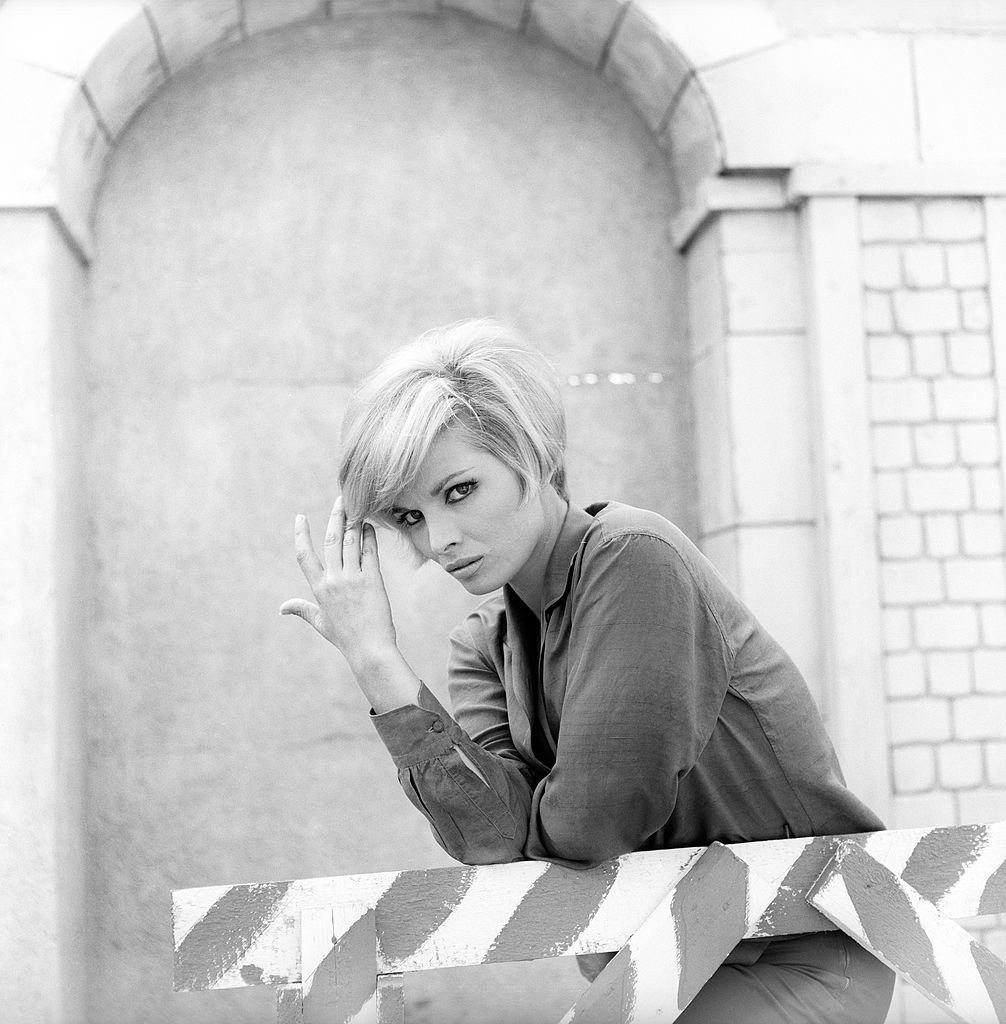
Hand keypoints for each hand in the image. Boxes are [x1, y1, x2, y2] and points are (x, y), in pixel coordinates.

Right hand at [280, 496, 397, 670]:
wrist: (369, 650)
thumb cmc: (345, 638)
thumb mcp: (319, 623)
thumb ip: (301, 610)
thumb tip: (281, 608)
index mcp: (319, 589)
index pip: (304, 555)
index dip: (301, 535)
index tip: (299, 518)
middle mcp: (334, 580)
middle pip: (332, 540)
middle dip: (335, 516)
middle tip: (340, 500)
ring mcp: (352, 578)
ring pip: (351, 541)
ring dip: (354, 521)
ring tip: (357, 507)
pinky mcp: (372, 580)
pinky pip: (369, 552)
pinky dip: (369, 536)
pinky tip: (370, 526)